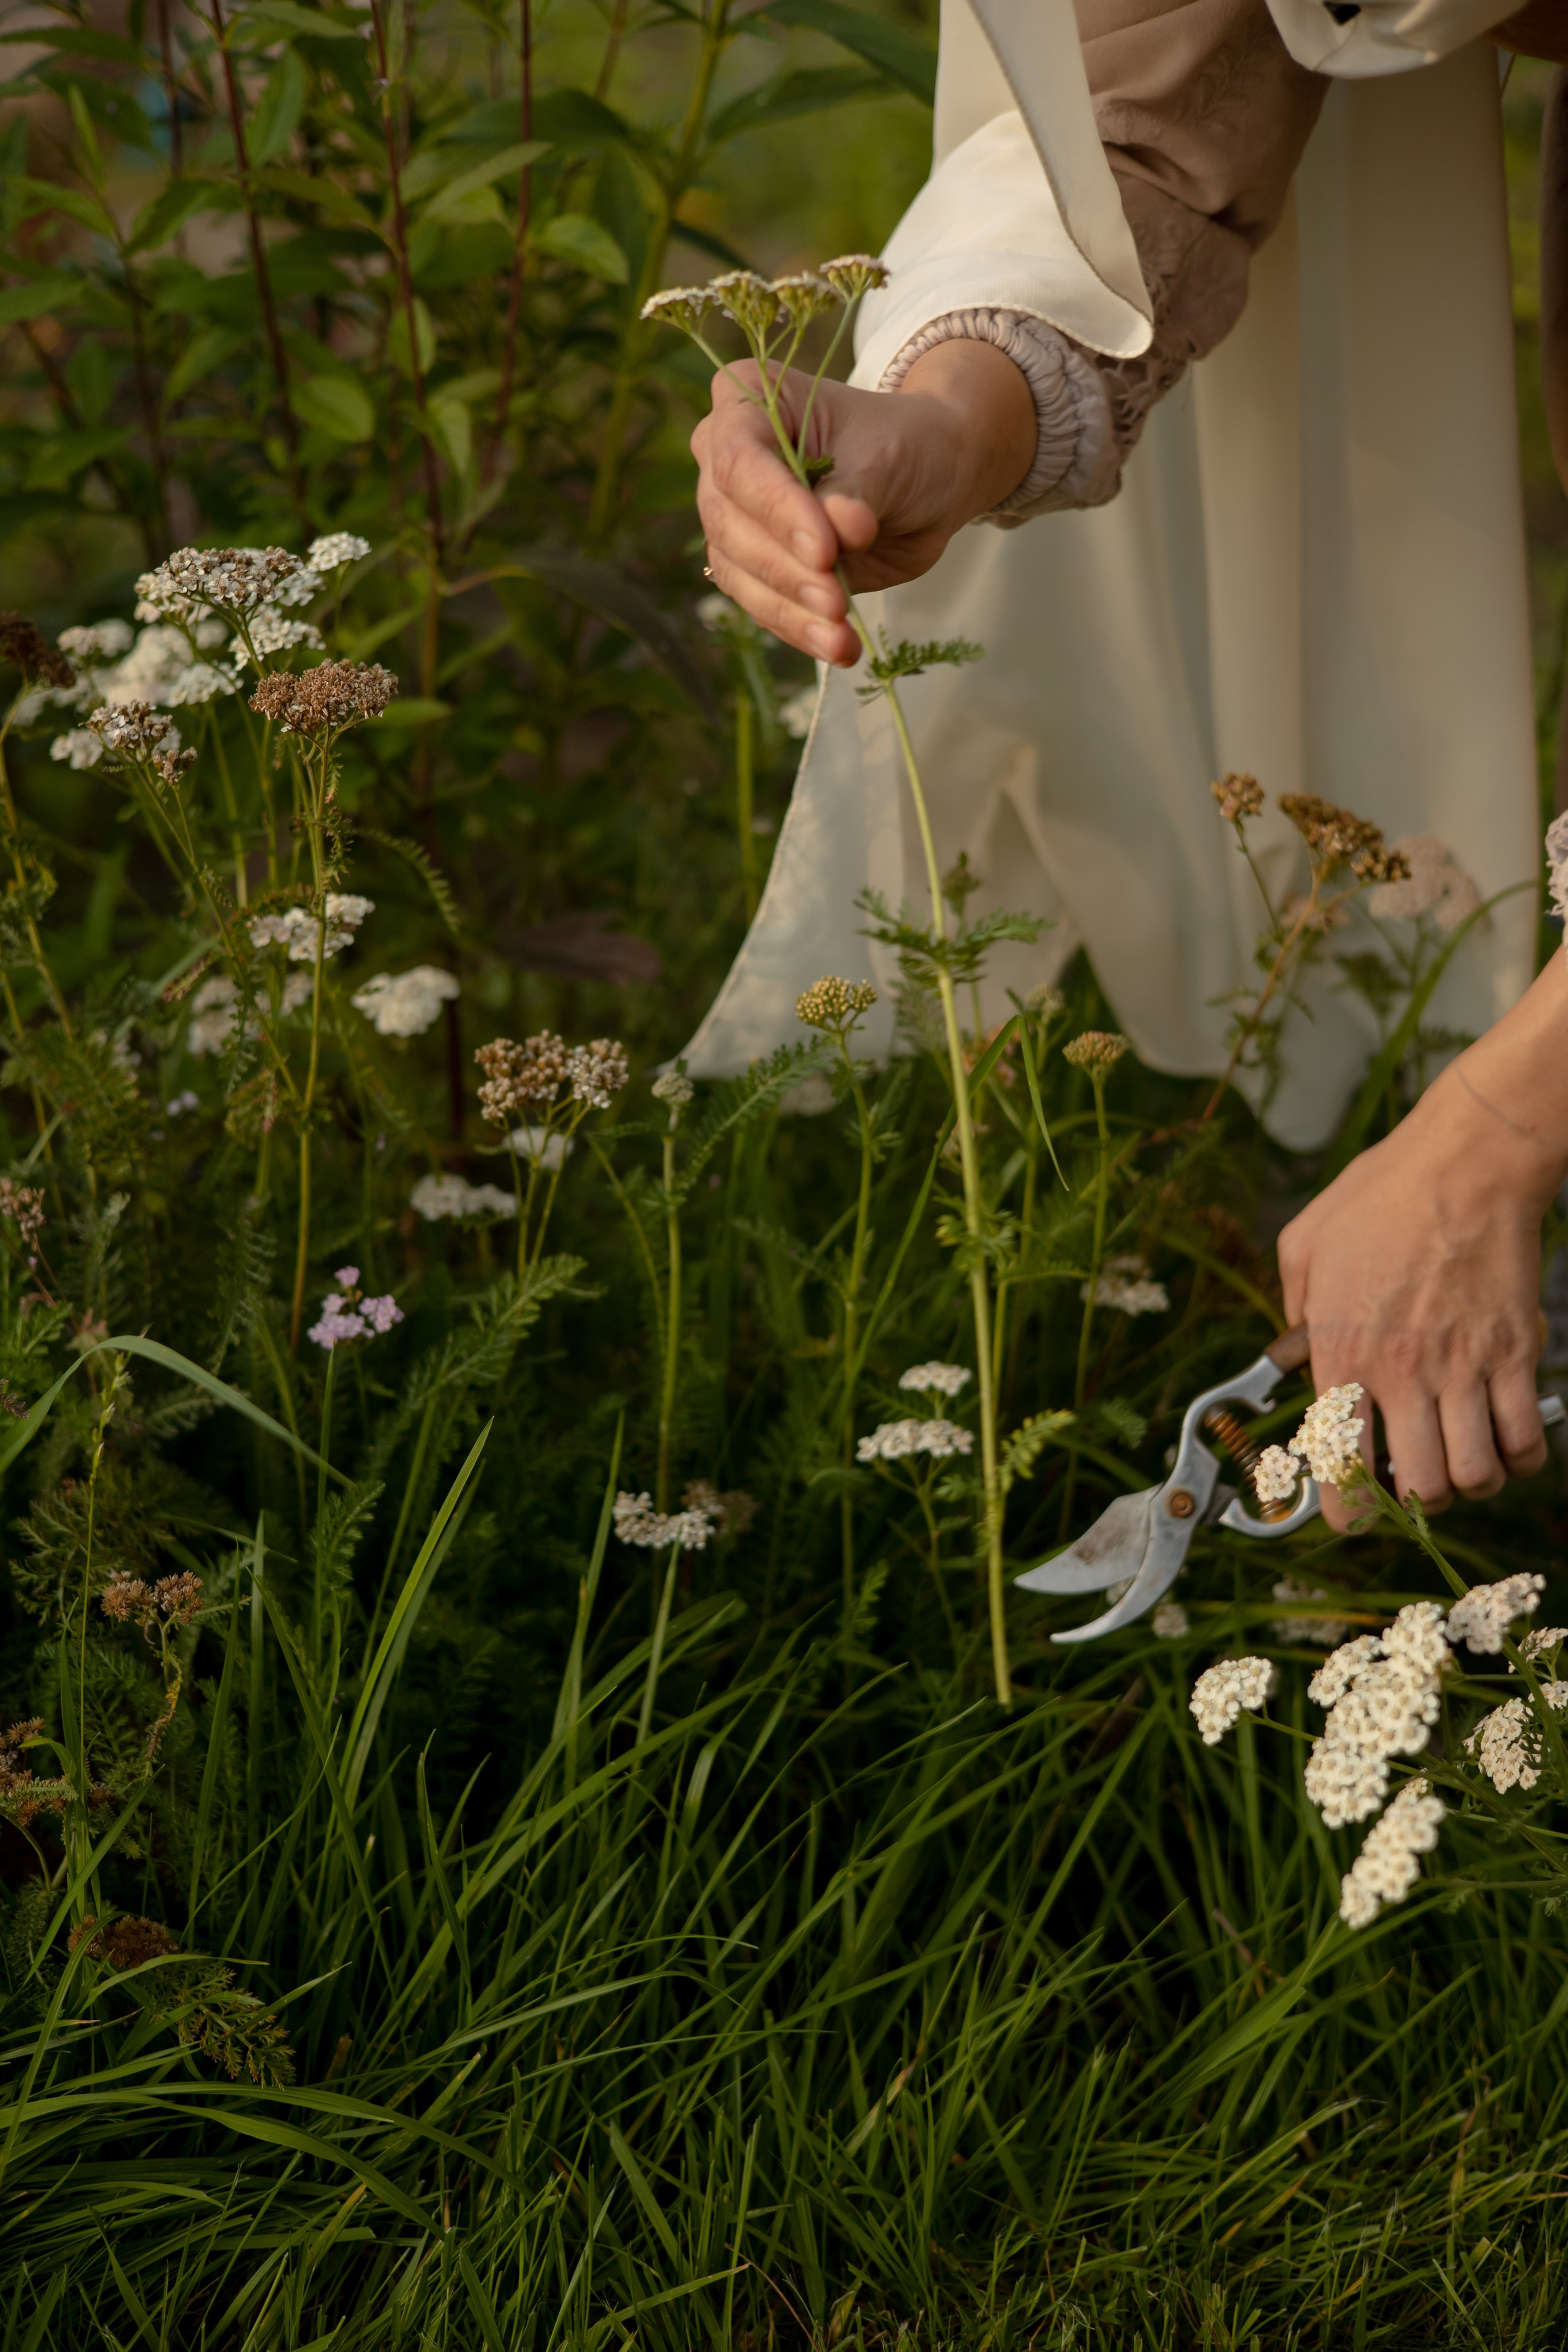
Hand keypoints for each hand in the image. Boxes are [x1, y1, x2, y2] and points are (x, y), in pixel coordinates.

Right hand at [690, 339, 1036, 665]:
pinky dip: (799, 630)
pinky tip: (838, 647)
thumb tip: (841, 530)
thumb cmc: (906, 445)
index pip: (740, 460)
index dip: (776, 509)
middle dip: (783, 569)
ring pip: (738, 571)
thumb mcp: (891, 455)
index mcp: (748, 402)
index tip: (824, 549)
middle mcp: (726, 457)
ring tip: (841, 637)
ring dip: (789, 611)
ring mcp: (736, 515)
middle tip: (835, 601)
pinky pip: (762, 604)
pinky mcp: (756, 566)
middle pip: (728, 521)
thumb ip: (858, 490)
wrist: (930, 477)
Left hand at [1278, 960, 1567, 1527]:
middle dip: (1414, 1502)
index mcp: (1342, 1351)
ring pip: (1474, 1476)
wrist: (1464, 1161)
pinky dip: (1519, 1457)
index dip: (1345, 1511)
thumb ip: (1293, 1306)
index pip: (1339, 1461)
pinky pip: (1527, 1439)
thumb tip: (1297, 1350)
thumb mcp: (1304, 1243)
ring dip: (1468, 1483)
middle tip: (1412, 1478)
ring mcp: (1465, 1367)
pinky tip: (1505, 1442)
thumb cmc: (1379, 1195)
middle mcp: (1403, 1372)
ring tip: (1459, 1461)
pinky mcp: (1516, 1354)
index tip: (1350, 1514)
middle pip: (1417, 1487)